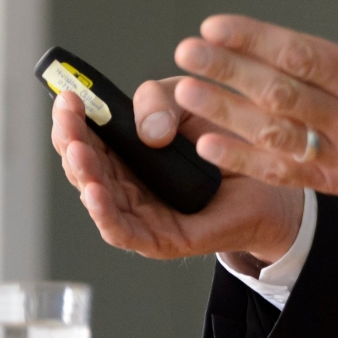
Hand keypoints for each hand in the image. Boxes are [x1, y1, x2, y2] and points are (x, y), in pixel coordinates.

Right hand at [50, 86, 302, 264]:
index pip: (86, 138)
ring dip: (83, 174)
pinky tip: (95, 192)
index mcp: (125, 153)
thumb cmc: (223, 143)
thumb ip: (162, 103)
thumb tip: (148, 131)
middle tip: (67, 120)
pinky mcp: (160, 239)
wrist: (269, 181)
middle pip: (84, 168)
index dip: (72, 119)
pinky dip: (104, 213)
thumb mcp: (189, 104)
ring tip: (78, 151)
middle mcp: (125, 184)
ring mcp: (140, 214)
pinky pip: (123, 231)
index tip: (67, 98)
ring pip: (97, 198)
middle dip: (71, 142)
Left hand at [168, 0, 337, 223]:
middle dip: (227, 71)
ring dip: (224, 112)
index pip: (303, 57)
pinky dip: (243, 158)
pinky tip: (209, 142)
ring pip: (272, 134)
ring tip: (184, 91)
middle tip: (185, 51)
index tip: (216, 25)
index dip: (255, 41)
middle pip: (278, 94)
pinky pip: (284, 170)